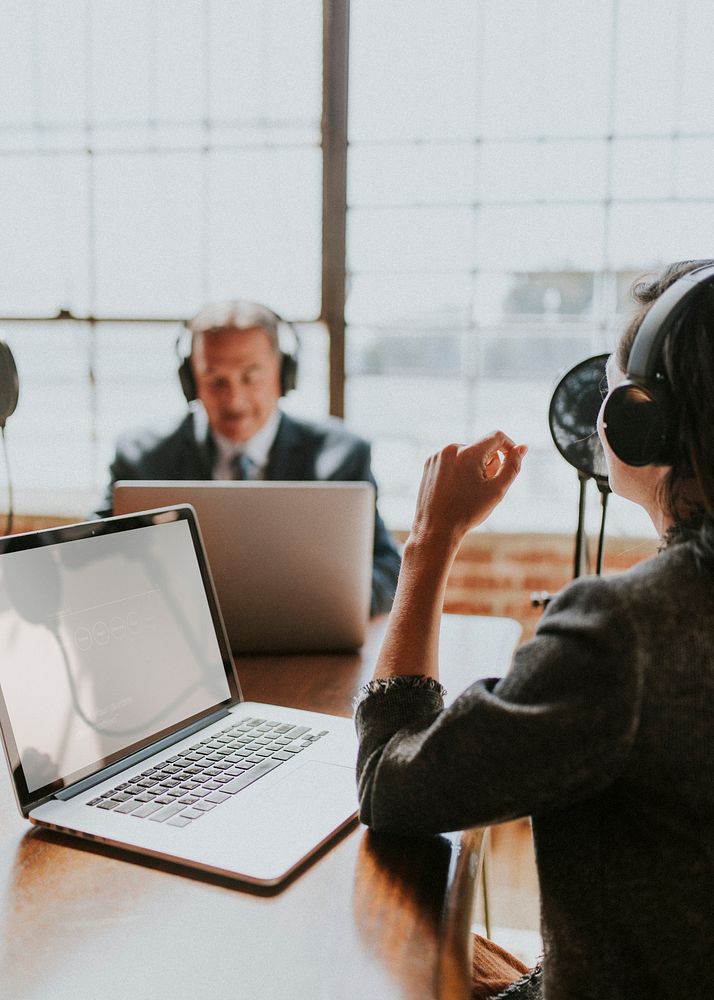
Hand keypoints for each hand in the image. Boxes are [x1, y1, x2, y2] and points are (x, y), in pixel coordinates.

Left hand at [410, 431, 526, 548]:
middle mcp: (450, 449)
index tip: (511, 461)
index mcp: (468, 453)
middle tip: (485, 487)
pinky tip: (456, 490)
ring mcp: (437, 456)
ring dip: (474, 467)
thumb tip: (522, 448)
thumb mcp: (497, 490)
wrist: (435, 529)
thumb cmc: (467, 512)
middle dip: (489, 463)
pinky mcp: (429, 464)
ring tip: (468, 491)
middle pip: (481, 447)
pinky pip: (452, 460)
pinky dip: (459, 470)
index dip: (509, 447)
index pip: (496, 436)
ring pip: (466, 454)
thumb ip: (513, 466)